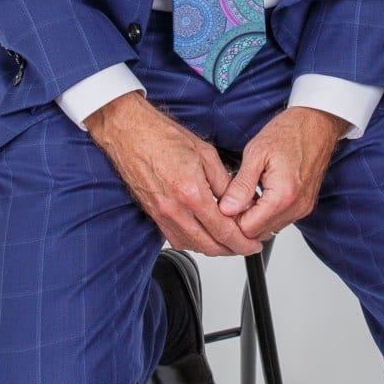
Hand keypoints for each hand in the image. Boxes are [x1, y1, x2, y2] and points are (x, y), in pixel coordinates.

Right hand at [84, 93, 262, 255]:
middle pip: (209, 245)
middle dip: (232, 250)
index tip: (253, 243)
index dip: (242, 242)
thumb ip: (224, 182)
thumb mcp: (206, 154)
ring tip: (228, 241)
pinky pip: (176, 239)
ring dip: (213, 248)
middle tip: (245, 245)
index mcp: (191, 193)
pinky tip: (203, 234)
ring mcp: (161, 215)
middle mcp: (175, 209)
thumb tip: (238, 202)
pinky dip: (194, 242)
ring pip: (193, 246)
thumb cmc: (162, 137)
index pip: (223, 230)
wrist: (130, 133)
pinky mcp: (153, 215)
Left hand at [216, 106, 347, 241]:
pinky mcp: (305, 205)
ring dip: (254, 217)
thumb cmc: (289, 132)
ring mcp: (303, 208)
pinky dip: (266, 212)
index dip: (231, 221)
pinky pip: (280, 219)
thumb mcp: (255, 154)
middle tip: (231, 199)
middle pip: (259, 233)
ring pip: (269, 229)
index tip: (223, 206)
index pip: (248, 229)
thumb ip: (240, 186)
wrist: (317, 124)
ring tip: (246, 194)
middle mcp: (296, 207)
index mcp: (282, 196)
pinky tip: (259, 194)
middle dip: (241, 221)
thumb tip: (226, 209)